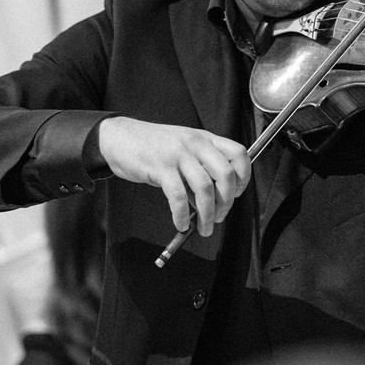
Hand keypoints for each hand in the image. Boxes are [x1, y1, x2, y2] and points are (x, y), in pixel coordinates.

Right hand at [97, 117, 250, 235]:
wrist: (120, 137)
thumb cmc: (153, 147)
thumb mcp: (183, 149)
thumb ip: (200, 169)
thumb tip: (213, 202)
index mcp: (205, 139)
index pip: (239, 154)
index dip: (243, 177)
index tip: (235, 195)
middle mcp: (195, 144)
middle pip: (226, 174)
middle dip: (226, 202)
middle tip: (219, 217)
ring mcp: (177, 154)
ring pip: (204, 188)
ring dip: (207, 214)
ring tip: (203, 227)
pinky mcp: (160, 167)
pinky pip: (177, 196)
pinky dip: (181, 215)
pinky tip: (180, 223)